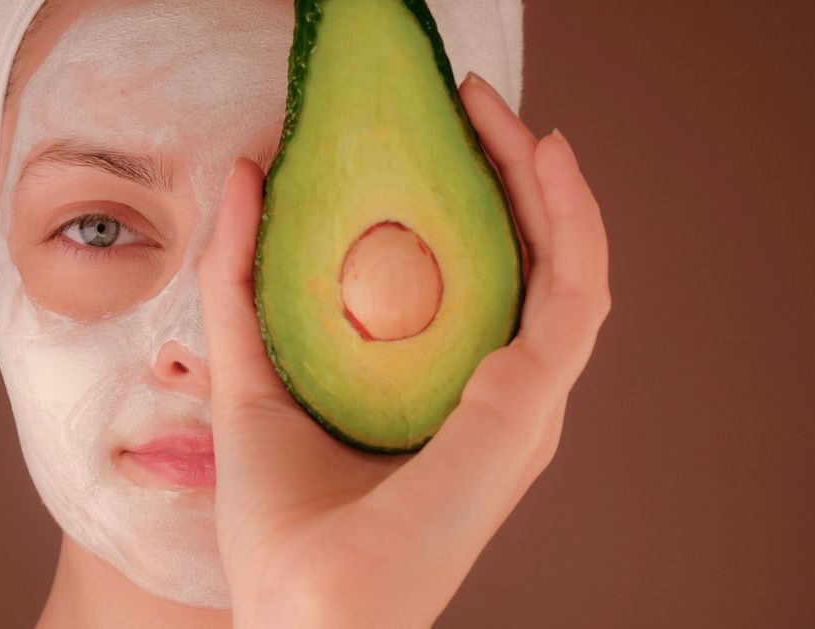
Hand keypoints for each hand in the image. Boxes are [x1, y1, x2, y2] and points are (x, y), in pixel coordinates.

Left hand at [198, 72, 610, 627]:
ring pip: (567, 265)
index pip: (483, 279)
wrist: (302, 613)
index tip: (435, 131)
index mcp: (451, 400)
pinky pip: (574, 294)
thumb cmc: (282, 524)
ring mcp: (524, 407)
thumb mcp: (248, 373)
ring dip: (545, 179)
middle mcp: (501, 401)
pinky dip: (571, 219)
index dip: (472, 198)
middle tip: (470, 103)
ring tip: (497, 111)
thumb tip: (243, 172)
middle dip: (509, 172)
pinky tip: (541, 158)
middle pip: (530, 264)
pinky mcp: (527, 410)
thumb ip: (240, 279)